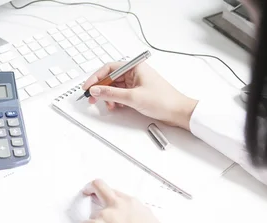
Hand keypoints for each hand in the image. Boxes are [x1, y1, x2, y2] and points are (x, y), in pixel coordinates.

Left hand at [81, 179, 166, 222]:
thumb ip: (141, 213)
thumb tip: (136, 214)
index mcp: (132, 203)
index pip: (115, 192)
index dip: (110, 196)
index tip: (105, 197)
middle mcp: (117, 205)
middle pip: (98, 186)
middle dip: (91, 188)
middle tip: (87, 192)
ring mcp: (105, 215)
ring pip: (92, 213)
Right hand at [83, 62, 198, 130]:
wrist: (178, 112)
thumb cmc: (163, 100)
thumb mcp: (132, 97)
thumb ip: (111, 94)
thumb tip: (96, 90)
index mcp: (135, 67)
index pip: (108, 68)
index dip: (96, 77)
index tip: (88, 87)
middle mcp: (134, 72)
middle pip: (110, 78)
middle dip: (101, 89)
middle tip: (93, 99)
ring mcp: (136, 83)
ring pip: (115, 87)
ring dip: (109, 97)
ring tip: (110, 105)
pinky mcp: (137, 92)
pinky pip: (121, 94)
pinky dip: (116, 101)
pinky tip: (117, 107)